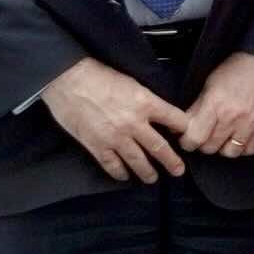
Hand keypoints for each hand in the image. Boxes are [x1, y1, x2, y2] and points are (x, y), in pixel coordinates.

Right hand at [39, 57, 189, 184]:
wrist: (68, 79)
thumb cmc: (98, 74)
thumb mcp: (131, 82)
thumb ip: (146, 99)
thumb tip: (157, 111)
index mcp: (146, 103)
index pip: (175, 120)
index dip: (183, 129)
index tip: (186, 136)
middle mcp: (134, 123)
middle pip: (159, 147)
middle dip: (172, 162)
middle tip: (178, 171)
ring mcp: (116, 137)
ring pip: (138, 161)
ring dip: (148, 172)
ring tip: (153, 178)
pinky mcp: (97, 146)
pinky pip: (112, 165)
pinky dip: (120, 173)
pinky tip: (124, 176)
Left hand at [170, 53, 253, 160]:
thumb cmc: (238, 69)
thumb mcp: (210, 84)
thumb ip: (197, 107)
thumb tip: (183, 126)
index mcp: (215, 104)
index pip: (195, 138)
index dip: (188, 142)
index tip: (188, 140)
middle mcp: (233, 117)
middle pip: (211, 148)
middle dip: (204, 144)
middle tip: (206, 135)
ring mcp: (252, 124)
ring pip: (230, 153)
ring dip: (224, 147)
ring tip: (224, 137)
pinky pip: (250, 150)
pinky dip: (243, 147)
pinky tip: (240, 137)